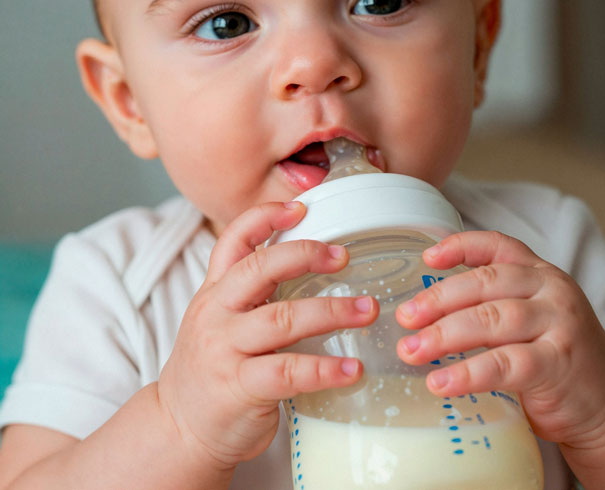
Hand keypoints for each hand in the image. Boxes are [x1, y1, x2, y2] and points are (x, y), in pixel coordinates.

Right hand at [157, 202, 377, 470]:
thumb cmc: (213, 373)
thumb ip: (252, 297)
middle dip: (305, 255)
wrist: (178, 429)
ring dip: (332, 311)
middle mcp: (215, 313)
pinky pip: (289, 372)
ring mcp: (225, 350)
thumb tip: (310, 271)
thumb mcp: (220, 323)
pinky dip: (325, 369)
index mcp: (214, 293)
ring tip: (368, 310)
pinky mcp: (239, 388)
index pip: (233, 241)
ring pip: (282, 318)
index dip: (264, 217)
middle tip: (345, 256)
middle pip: (259, 269)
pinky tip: (352, 369)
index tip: (300, 207)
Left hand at [395, 231, 604, 445]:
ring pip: (493, 319)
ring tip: (411, 350)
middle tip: (404, 318)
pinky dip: (468, 373)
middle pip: (486, 282)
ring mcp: (559, 324)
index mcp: (539, 273)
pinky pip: (506, 364)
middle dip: (438, 299)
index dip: (460, 246)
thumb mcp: (528, 319)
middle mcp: (551, 290)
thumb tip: (421, 316)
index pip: (498, 246)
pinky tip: (440, 382)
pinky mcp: (559, 363)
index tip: (426, 258)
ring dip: (445, 335)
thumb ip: (490, 307)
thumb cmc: (554, 358)